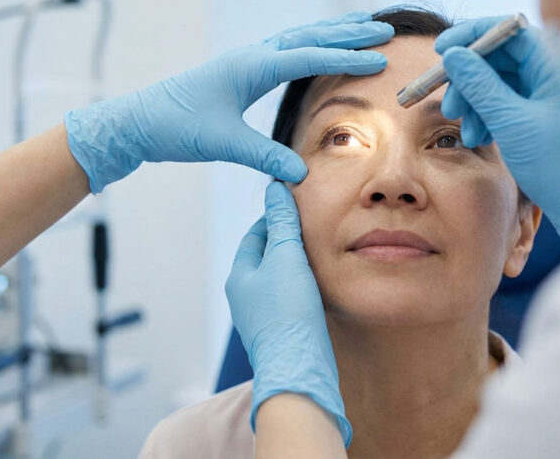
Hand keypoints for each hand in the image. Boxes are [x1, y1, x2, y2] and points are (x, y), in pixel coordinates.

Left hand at [65, 12, 393, 192]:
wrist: (138, 121)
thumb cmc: (177, 128)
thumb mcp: (223, 144)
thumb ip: (263, 156)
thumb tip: (300, 174)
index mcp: (250, 67)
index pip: (307, 57)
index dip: (344, 59)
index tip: (378, 60)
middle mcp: (250, 56)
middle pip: (308, 37)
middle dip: (346, 34)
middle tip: (383, 30)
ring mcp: (244, 61)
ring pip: (297, 38)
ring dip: (330, 32)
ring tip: (362, 25)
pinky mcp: (239, 71)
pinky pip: (284, 49)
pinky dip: (309, 43)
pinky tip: (318, 47)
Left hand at [225, 182, 349, 446]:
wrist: (298, 370)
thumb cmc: (288, 313)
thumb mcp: (286, 258)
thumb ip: (282, 223)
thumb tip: (274, 189)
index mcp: (239, 275)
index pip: (254, 235)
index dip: (275, 218)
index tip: (296, 207)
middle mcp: (245, 297)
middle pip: (265, 258)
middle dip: (286, 242)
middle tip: (312, 229)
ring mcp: (261, 317)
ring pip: (278, 281)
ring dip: (296, 268)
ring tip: (320, 256)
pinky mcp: (280, 334)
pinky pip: (289, 302)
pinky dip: (302, 290)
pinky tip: (320, 289)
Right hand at [434, 17, 559, 257]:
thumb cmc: (558, 162)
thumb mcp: (511, 121)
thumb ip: (480, 85)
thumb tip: (453, 55)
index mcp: (554, 63)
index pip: (508, 28)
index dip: (472, 34)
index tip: (442, 49)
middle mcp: (549, 70)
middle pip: (496, 56)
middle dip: (466, 78)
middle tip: (448, 105)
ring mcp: (542, 91)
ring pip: (493, 80)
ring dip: (472, 102)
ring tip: (465, 130)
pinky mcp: (535, 110)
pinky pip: (500, 100)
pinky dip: (484, 115)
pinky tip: (480, 138)